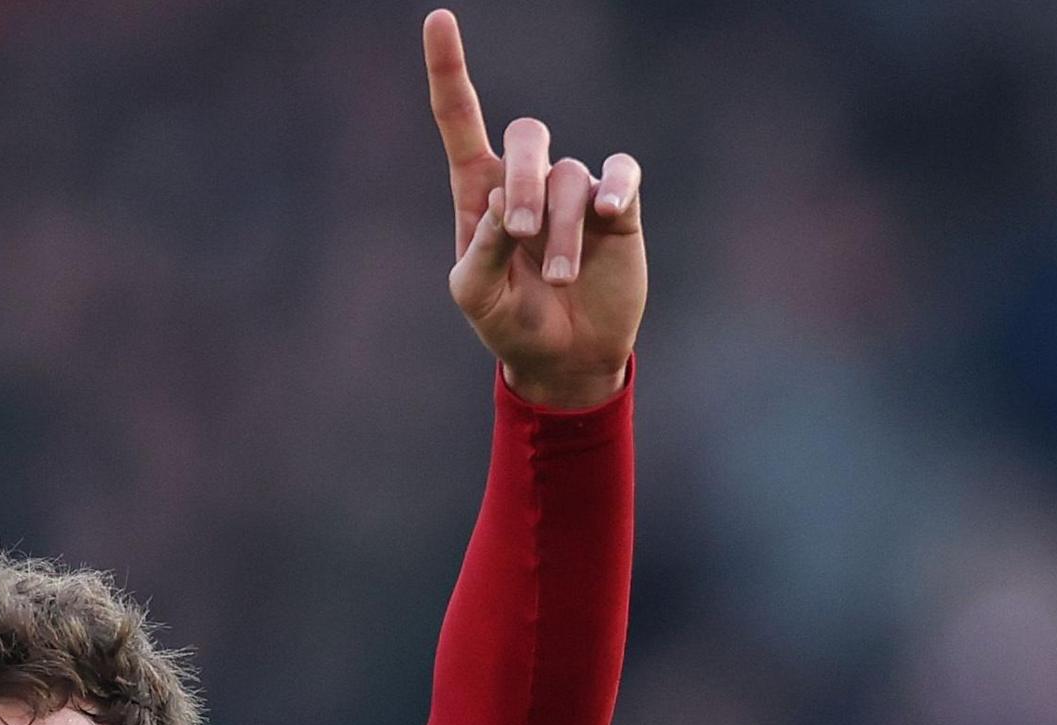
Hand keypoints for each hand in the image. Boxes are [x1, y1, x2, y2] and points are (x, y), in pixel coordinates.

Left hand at [425, 9, 642, 410]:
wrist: (565, 358)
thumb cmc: (511, 324)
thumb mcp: (477, 299)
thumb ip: (478, 252)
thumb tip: (499, 205)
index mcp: (478, 192)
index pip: (460, 119)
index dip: (449, 69)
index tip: (437, 19)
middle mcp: (527, 181)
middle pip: (526, 135)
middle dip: (523, 181)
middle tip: (518, 234)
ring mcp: (574, 191)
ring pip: (570, 176)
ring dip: (563, 230)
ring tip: (561, 277)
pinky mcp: (617, 207)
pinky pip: (619, 171)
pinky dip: (615, 184)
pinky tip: (608, 210)